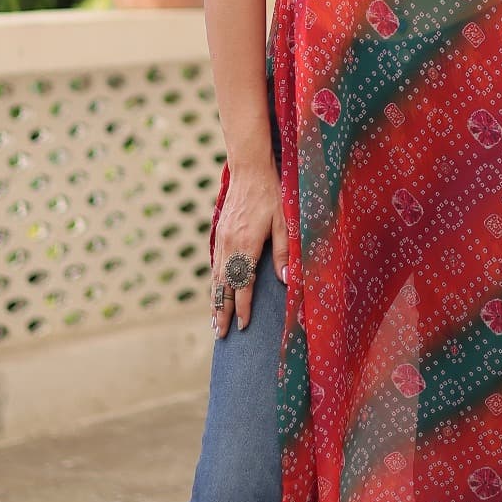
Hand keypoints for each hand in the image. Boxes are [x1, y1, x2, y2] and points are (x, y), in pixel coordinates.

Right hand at [212, 162, 287, 336]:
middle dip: (221, 311)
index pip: (242, 285)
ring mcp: (221, 239)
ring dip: (214, 300)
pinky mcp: (219, 232)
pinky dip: (214, 282)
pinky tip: (215, 291)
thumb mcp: (284, 222)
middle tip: (220, 334)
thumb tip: (288, 283)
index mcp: (246, 246)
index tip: (243, 325)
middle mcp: (229, 245)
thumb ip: (284, 254)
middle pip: (223, 286)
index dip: (242, 307)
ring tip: (213, 320)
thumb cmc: (272, 193)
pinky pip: (215, 264)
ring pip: (215, 277)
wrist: (250, 168)